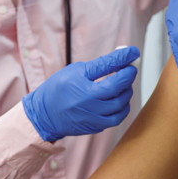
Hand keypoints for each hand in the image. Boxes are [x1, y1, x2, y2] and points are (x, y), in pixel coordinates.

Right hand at [22, 47, 139, 141]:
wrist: (44, 115)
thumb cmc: (58, 89)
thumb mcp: (75, 71)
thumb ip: (99, 66)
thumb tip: (121, 58)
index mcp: (81, 84)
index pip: (107, 67)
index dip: (123, 58)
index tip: (133, 51)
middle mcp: (87, 102)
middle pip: (118, 87)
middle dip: (128, 75)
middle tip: (129, 68)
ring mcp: (93, 117)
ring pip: (121, 104)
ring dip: (127, 91)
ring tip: (122, 84)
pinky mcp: (96, 127)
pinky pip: (117, 118)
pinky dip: (123, 107)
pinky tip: (119, 99)